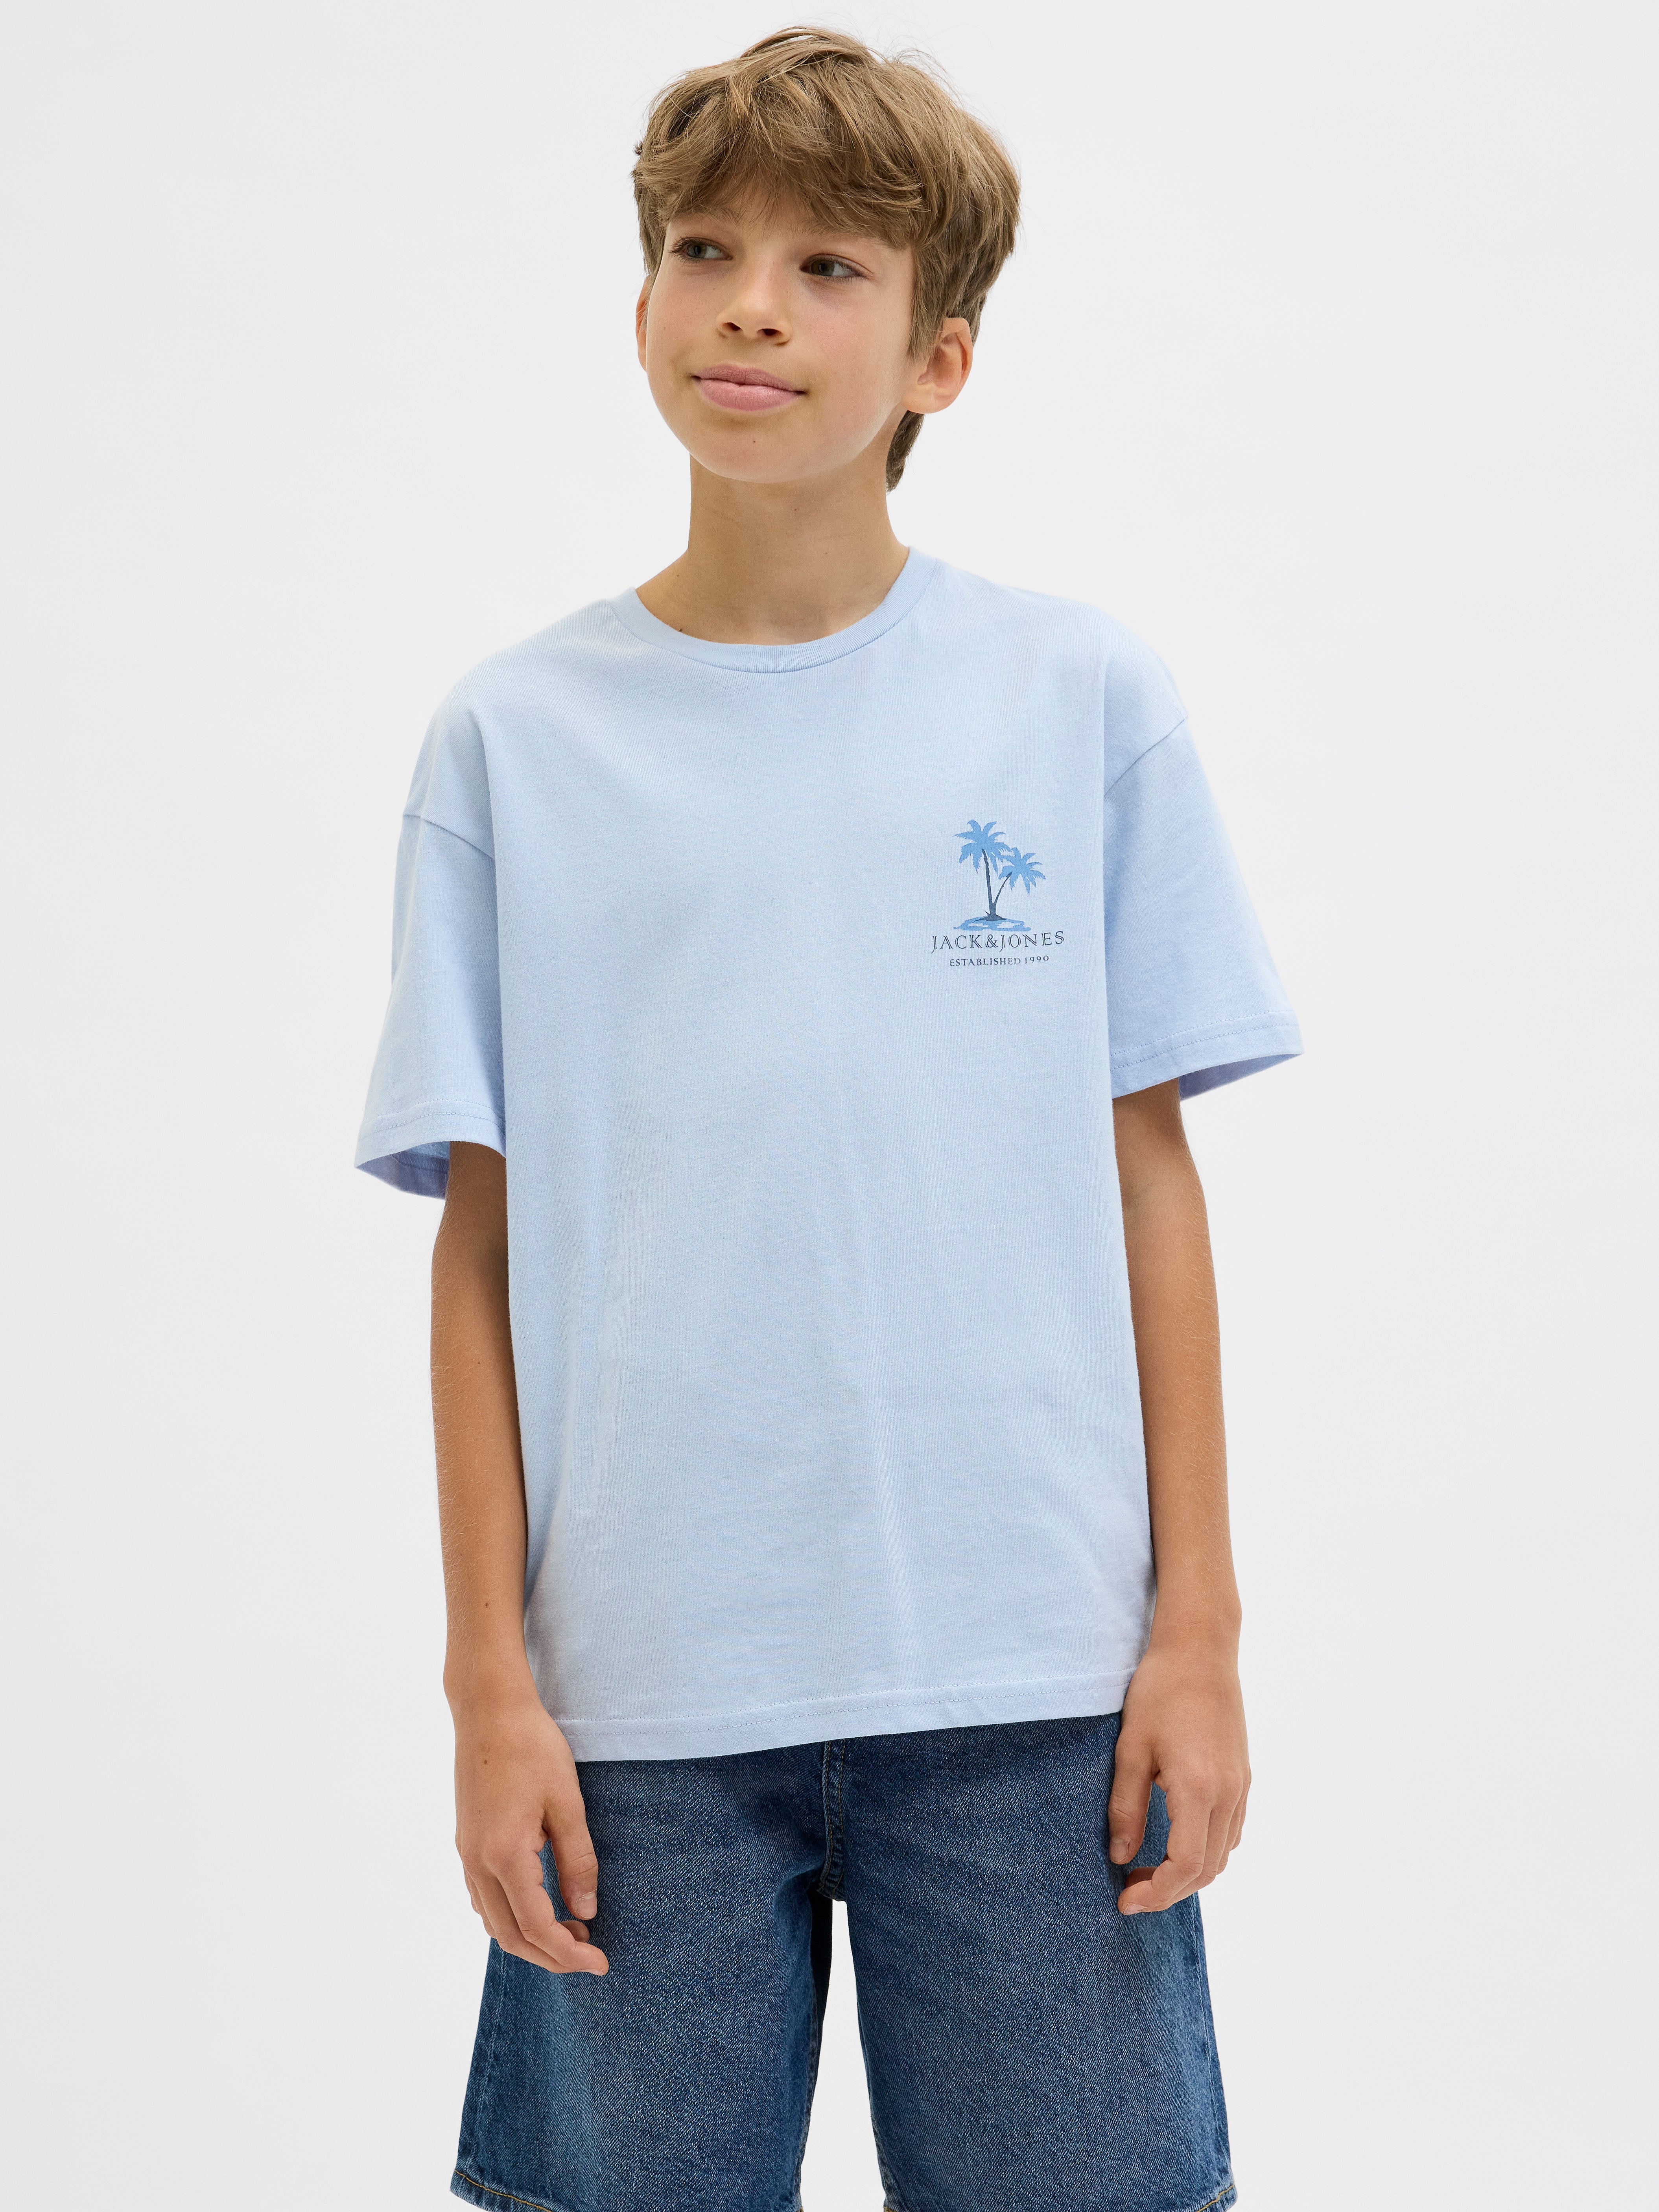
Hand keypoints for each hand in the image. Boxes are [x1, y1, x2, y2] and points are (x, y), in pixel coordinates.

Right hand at [452, 1687, 608, 1973]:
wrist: (489, 1709)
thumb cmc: (532, 1748)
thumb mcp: (567, 1803)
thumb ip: (577, 1861)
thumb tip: (587, 1912)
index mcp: (504, 1855)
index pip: (536, 1927)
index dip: (568, 1953)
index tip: (600, 1962)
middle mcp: (477, 1862)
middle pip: (510, 1935)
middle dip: (550, 1955)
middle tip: (589, 1956)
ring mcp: (466, 1853)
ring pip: (492, 1920)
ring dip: (529, 1937)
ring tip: (571, 1931)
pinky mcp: (466, 1842)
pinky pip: (483, 1898)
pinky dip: (509, 1915)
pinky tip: (538, 1904)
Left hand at [1107, 1638, 1248, 1914]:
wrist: (1200, 1649)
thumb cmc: (1160, 1690)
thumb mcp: (1131, 1749)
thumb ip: (1126, 1808)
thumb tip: (1120, 1857)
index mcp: (1199, 1788)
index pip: (1186, 1866)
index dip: (1157, 1893)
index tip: (1125, 1900)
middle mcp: (1229, 1793)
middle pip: (1208, 1869)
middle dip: (1170, 1891)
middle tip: (1130, 1890)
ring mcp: (1242, 1786)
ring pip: (1223, 1853)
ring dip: (1189, 1875)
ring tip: (1148, 1872)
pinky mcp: (1244, 1776)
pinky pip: (1231, 1831)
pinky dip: (1207, 1851)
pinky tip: (1177, 1843)